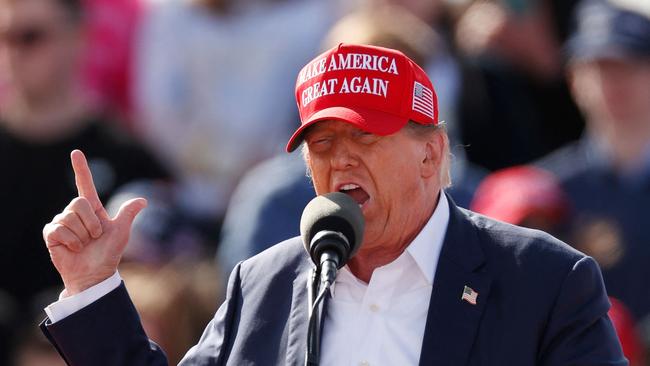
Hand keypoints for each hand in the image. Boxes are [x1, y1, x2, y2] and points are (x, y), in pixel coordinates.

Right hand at [43, 150, 146, 295]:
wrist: (95, 274)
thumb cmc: (108, 254)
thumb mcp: (121, 233)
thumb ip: (127, 214)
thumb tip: (143, 200)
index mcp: (93, 209)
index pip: (85, 184)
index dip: (81, 168)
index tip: (76, 152)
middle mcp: (76, 213)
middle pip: (79, 203)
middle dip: (91, 223)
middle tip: (94, 237)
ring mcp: (62, 222)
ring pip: (69, 217)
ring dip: (81, 235)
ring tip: (84, 245)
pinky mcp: (51, 234)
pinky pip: (59, 229)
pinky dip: (71, 241)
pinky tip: (73, 249)